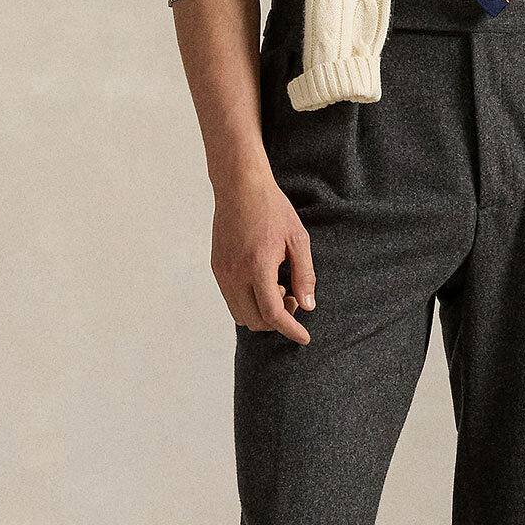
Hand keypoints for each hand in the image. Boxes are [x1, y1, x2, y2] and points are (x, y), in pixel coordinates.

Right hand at [211, 168, 315, 343]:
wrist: (240, 187)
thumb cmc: (273, 209)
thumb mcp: (298, 240)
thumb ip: (304, 275)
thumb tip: (307, 306)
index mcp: (257, 267)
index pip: (273, 314)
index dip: (291, 330)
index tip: (304, 338)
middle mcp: (235, 274)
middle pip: (256, 321)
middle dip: (278, 320)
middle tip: (292, 297)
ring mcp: (222, 273)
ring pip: (241, 315)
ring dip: (262, 313)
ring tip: (278, 287)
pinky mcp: (217, 268)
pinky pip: (231, 300)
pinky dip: (249, 302)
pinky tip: (263, 281)